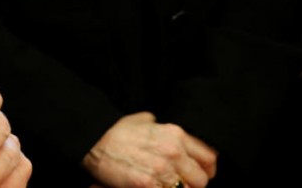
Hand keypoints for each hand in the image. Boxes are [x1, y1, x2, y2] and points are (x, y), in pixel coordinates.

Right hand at [82, 112, 216, 187]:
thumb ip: (156, 124)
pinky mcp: (147, 185)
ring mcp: (162, 170)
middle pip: (201, 179)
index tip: (198, 174)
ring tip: (165, 186)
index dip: (206, 169)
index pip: (209, 157)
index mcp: (175, 134)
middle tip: (179, 185)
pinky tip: (152, 187)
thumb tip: (158, 124)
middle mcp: (173, 151)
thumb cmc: (114, 132)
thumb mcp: (140, 120)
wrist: (91, 142)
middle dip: (192, 184)